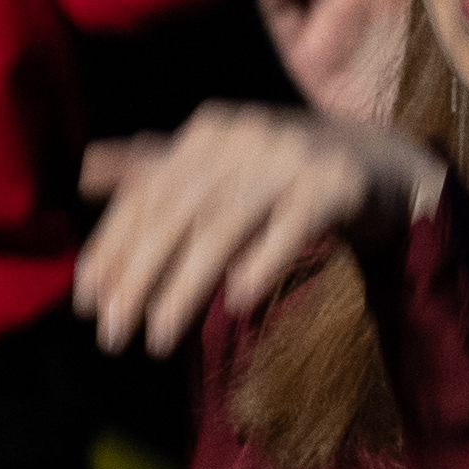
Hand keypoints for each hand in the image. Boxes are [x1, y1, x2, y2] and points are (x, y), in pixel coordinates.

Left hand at [72, 103, 440, 357]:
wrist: (385, 168)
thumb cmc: (287, 175)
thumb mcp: (221, 166)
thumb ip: (157, 168)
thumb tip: (83, 169)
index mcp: (208, 132)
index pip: (146, 193)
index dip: (111, 246)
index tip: (87, 302)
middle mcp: (245, 134)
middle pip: (176, 211)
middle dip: (137, 275)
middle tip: (112, 335)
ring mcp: (293, 155)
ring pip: (224, 224)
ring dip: (185, 285)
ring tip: (157, 336)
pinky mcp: (337, 181)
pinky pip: (293, 224)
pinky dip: (262, 261)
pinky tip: (238, 302)